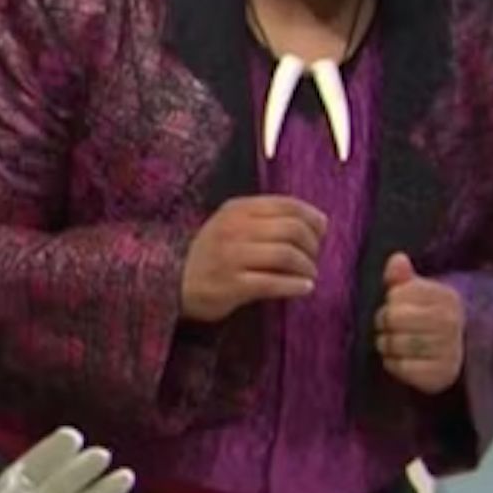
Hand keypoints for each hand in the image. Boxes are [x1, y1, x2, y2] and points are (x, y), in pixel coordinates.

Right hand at [180, 196, 327, 321]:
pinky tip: (303, 288)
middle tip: (314, 257)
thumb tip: (315, 223)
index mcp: (236, 209)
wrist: (170, 282)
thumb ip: (263, 219)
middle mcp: (234, 229)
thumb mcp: (229, 225)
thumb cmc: (208, 254)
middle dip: (312, 245)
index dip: (312, 217)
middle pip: (292, 229)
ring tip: (309, 274)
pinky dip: (296, 285)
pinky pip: (275, 283)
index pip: (287, 204)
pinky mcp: (232, 285)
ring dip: (307, 266)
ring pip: (286, 254)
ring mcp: (231, 257)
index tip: (321, 230)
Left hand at [375, 253, 463, 393]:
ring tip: (395, 342)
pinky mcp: (440, 374)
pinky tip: (400, 359)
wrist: (454, 354)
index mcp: (446, 297)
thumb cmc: (425, 318)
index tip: (397, 305)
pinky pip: (400, 367)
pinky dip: (392, 364)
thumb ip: (402, 278)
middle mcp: (451, 322)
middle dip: (384, 323)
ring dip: (386, 344)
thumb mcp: (415, 294)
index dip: (390, 301)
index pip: (398, 293)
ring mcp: (449, 349)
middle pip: (392, 318)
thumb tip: (397, 259)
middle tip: (390, 327)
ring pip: (393, 344)